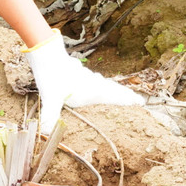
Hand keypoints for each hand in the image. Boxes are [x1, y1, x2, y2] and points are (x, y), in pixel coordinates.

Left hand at [23, 29, 143, 132]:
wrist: (46, 53)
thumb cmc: (52, 77)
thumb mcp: (51, 98)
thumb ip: (51, 115)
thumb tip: (45, 132)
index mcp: (91, 91)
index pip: (114, 97)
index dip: (126, 100)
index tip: (141, 103)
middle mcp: (92, 83)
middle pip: (112, 90)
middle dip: (124, 96)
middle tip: (138, 101)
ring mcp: (86, 76)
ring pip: (104, 83)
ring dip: (114, 89)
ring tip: (122, 93)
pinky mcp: (78, 71)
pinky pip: (94, 79)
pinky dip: (100, 82)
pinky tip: (97, 80)